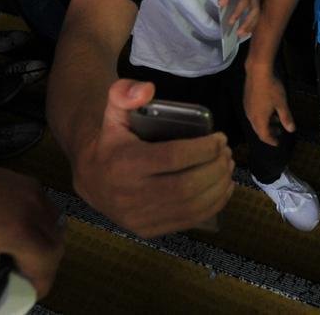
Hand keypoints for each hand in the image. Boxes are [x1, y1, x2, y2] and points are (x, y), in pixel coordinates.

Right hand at [70, 80, 234, 236]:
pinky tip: (224, 188)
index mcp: (124, 163)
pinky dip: (213, 205)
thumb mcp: (113, 112)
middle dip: (215, 168)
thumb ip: (125, 93)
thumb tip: (148, 89)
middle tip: (227, 153)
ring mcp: (139, 217)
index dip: (203, 149)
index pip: (173, 158)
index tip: (220, 138)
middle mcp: (130, 195)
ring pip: (191, 207)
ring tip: (228, 167)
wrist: (91, 178)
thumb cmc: (112, 141)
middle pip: (187, 186)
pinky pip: (188, 222)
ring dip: (219, 186)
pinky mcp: (148, 231)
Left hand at [220, 0, 261, 38]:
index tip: (230, 22)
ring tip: (244, 34)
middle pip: (254, 12)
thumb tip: (220, 4)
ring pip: (258, 13)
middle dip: (248, 24)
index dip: (237, 13)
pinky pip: (259, 10)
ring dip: (252, 24)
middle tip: (240, 34)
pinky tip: (249, 26)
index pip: (244, 3)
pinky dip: (255, 20)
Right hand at [243, 68, 295, 146]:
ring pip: (256, 121)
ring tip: (276, 120)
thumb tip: (291, 130)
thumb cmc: (271, 88)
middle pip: (259, 129)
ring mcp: (247, 107)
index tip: (277, 143)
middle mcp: (250, 116)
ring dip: (266, 123)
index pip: (264, 136)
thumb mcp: (282, 104)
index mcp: (259, 119)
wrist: (258, 71)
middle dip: (269, 132)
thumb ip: (286, 118)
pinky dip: (262, 116)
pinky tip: (269, 109)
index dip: (271, 141)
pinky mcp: (246, 100)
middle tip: (278, 132)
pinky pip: (253, 113)